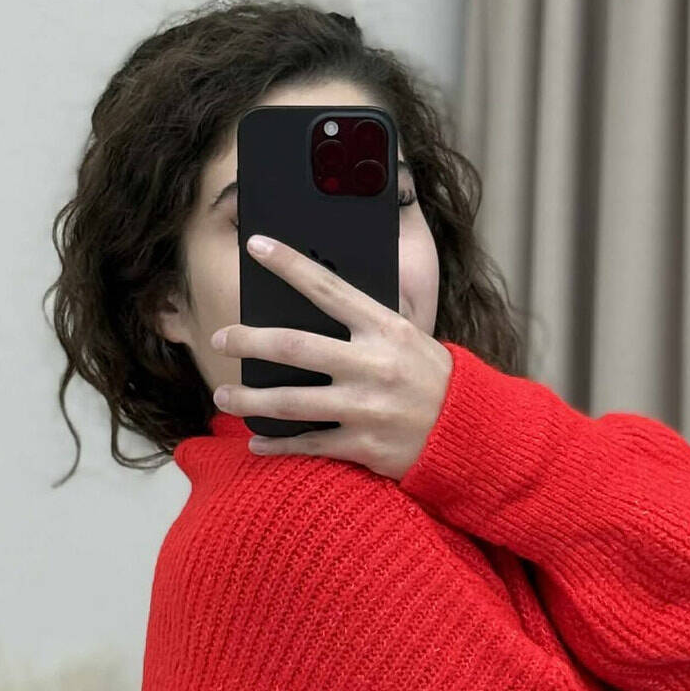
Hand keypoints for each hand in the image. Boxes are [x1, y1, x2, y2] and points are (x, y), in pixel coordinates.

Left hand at [209, 234, 452, 480]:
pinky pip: (309, 445)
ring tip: (223, 396)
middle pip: (293, 347)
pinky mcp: (364, 445)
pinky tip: (256, 442)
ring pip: (291, 401)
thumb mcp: (411, 338)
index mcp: (385, 328)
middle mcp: (372, 365)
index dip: (288, 264)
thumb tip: (323, 296)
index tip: (255, 245)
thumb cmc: (433, 380)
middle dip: (247, 341)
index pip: (327, 287)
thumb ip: (371, 321)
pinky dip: (277, 445)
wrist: (469, 434)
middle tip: (220, 338)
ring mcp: (365, 408)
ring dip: (249, 399)